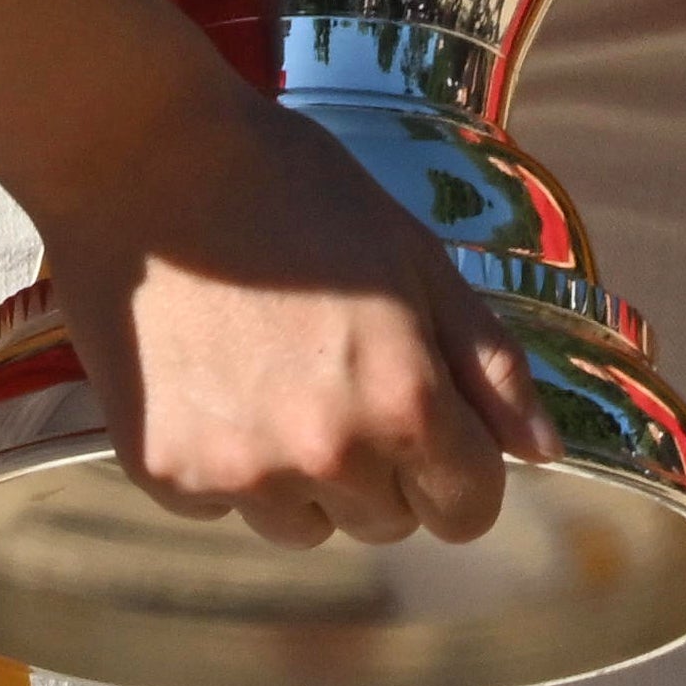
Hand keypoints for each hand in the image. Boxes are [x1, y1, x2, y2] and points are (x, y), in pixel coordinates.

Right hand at [34, 85, 541, 549]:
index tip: (434, 421)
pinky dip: (228, 459)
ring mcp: (241, 473)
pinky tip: (213, 376)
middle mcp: (328, 456)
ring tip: (271, 371)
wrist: (142, 160)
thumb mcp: (415, 257)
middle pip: (388, 522)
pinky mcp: (167, 476)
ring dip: (305, 475)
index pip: (469, 510)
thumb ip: (489, 364)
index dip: (461, 467)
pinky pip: (226, 504)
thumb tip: (542, 452)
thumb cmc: (291, 190)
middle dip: (384, 465)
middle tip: (339, 368)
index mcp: (405, 402)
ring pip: (305, 525)